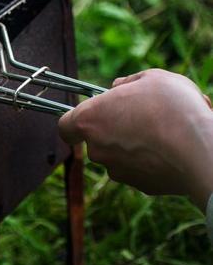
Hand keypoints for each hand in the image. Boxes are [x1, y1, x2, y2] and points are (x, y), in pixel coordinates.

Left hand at [59, 68, 212, 209]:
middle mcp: (97, 149)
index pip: (65, 125)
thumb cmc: (172, 107)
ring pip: (120, 155)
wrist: (201, 150)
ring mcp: (118, 171)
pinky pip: (141, 169)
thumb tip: (117, 87)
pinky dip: (152, 160)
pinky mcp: (140, 186)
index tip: (95, 113)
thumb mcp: (151, 78)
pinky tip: (174, 148)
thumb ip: (127, 82)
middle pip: (96, 139)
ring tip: (165, 129)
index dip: (77, 119)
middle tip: (142, 114)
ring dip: (135, 144)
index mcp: (89, 120)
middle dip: (114, 128)